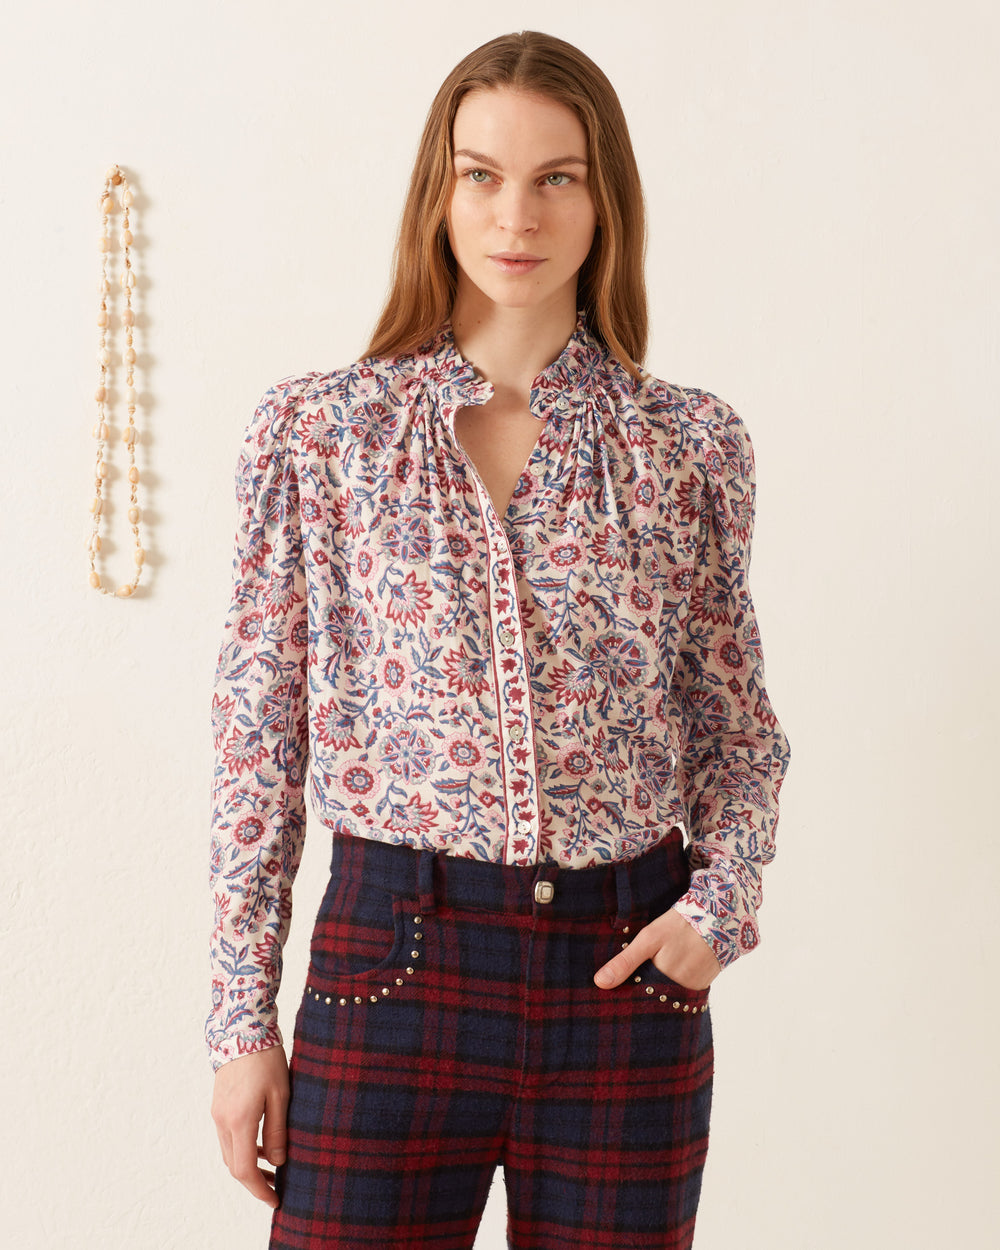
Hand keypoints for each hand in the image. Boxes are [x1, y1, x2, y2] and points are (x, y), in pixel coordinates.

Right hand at [211, 1045, 289, 1207]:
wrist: (242, 1029)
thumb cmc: (266, 1059)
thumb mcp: (281, 1094)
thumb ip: (278, 1131)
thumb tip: (278, 1162)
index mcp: (240, 1120)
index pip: (244, 1170)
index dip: (259, 1189)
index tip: (275, 1199)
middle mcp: (223, 1121)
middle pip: (234, 1166)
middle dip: (254, 1182)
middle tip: (275, 1188)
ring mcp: (217, 1113)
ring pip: (229, 1153)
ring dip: (247, 1165)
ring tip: (271, 1168)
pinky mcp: (218, 1105)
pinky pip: (227, 1137)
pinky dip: (242, 1148)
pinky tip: (260, 1145)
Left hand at [594, 907, 721, 990]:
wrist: (718, 918)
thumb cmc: (679, 926)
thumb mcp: (648, 939)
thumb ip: (625, 962)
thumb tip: (600, 983)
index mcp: (662, 982)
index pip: (638, 998)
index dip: (627, 994)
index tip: (614, 993)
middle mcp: (679, 992)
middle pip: (653, 998)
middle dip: (643, 992)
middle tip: (634, 981)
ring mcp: (692, 991)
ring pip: (668, 995)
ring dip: (659, 988)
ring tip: (652, 974)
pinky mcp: (702, 986)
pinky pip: (682, 991)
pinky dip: (674, 984)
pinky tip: (669, 972)